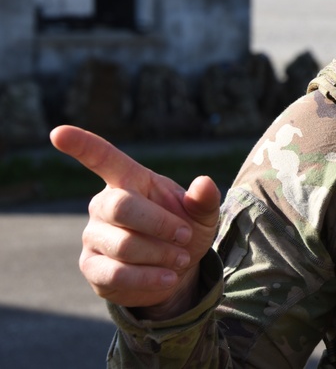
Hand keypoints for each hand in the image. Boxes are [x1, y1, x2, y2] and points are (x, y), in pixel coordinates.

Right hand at [51, 125, 220, 317]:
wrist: (176, 272)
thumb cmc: (184, 232)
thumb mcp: (202, 215)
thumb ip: (204, 200)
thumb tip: (204, 183)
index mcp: (129, 180)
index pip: (101, 157)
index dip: (81, 144)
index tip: (58, 132)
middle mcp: (104, 204)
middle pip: (122, 206)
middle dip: (160, 224)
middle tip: (185, 236)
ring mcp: (93, 235)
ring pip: (124, 244)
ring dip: (160, 254)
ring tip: (181, 259)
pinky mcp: (91, 267)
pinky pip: (117, 272)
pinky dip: (149, 277)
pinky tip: (168, 277)